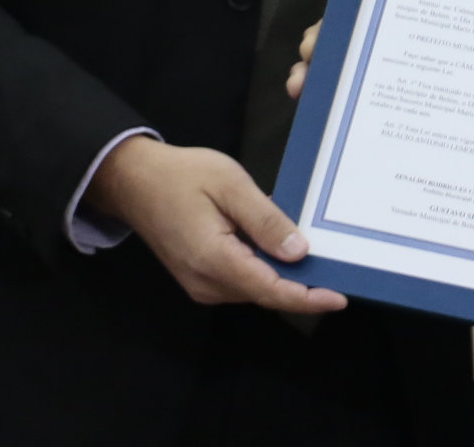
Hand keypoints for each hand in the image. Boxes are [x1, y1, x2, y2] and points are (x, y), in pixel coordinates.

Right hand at [81, 136, 344, 314]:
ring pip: (253, 289)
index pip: (270, 290)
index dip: (306, 297)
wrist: (134, 181)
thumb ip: (265, 220)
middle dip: (301, 287)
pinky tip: (281, 253)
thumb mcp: (230, 185)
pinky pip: (240, 281)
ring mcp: (200, 284)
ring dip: (283, 279)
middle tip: (337, 270)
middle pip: (264, 293)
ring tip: (318, 260)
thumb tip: (299, 253)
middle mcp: (206, 283)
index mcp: (214, 260)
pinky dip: (264, 272)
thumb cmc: (182, 175)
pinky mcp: (199, 278)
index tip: (339, 298)